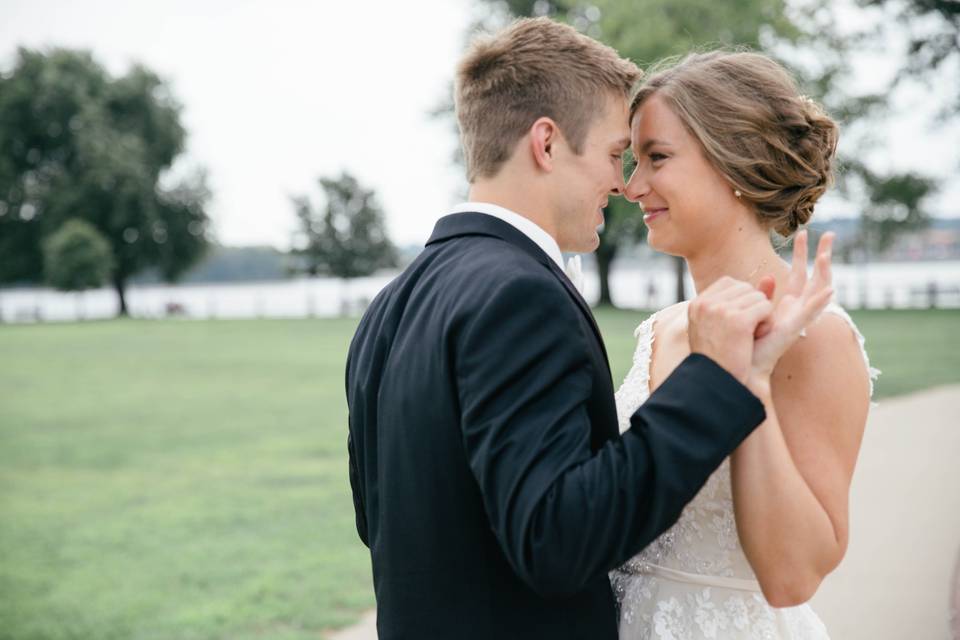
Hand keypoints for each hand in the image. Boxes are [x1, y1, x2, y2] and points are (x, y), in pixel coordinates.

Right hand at [688, 276, 773, 383]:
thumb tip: (770, 278)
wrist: (714, 384)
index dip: (741, 302)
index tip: (733, 325)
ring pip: (758, 297)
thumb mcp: (724, 325)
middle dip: (752, 308)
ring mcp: (721, 310)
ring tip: (747, 338)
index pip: (731, 283)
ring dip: (761, 317)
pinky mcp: (738, 320)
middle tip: (742, 334)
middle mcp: (706, 303)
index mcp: (697, 303)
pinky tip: (755, 338)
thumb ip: (744, 300)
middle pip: (746, 288)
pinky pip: (766, 307)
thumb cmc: (721, 359)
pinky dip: (767, 323)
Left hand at [750, 230, 834, 380]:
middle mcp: (796, 308)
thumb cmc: (746, 338)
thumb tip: (768, 276)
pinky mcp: (794, 329)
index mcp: (787, 303)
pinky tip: (830, 291)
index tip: (803, 233)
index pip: (800, 272)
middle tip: (829, 234)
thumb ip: (762, 292)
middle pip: (815, 277)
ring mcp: (798, 318)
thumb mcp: (753, 307)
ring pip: (818, 290)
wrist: (742, 362)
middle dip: (822, 255)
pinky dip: (820, 302)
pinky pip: (811, 313)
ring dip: (824, 272)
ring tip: (826, 254)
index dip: (803, 253)